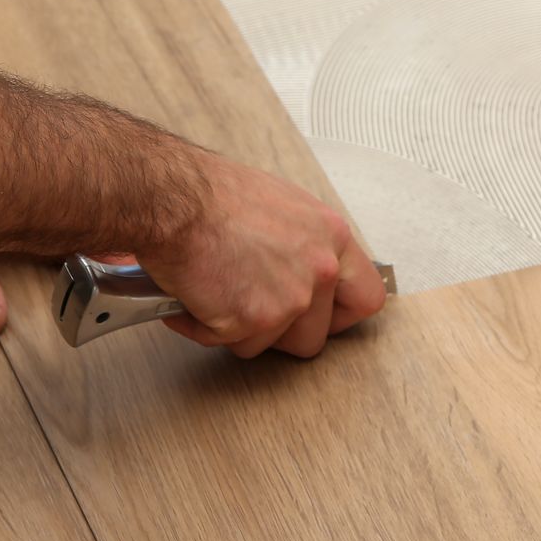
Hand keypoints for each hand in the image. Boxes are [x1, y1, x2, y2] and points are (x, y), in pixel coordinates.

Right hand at [140, 154, 387, 358]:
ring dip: (240, 329)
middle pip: (315, 337)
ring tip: (217, 293)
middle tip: (250, 308)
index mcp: (332, 237)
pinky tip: (195, 298)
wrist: (174, 199)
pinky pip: (231, 343)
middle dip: (279, 332)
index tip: (320, 318)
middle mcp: (320, 269)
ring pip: (269, 346)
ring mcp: (289, 299)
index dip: (339, 316)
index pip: (366, 298)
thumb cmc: (214, 195)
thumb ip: (305, 246)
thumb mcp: (284, 207)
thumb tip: (302, 271)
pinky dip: (206, 328)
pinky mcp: (253, 320)